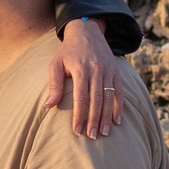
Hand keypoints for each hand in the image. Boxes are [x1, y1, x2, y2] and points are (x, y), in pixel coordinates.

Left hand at [44, 17, 124, 138]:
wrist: (86, 31)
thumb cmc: (67, 51)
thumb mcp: (56, 64)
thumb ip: (54, 85)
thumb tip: (49, 106)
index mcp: (81, 69)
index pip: (81, 97)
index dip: (79, 116)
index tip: (76, 131)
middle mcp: (96, 70)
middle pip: (96, 100)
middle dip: (93, 120)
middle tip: (91, 137)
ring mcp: (108, 71)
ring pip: (108, 98)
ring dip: (106, 117)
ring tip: (104, 133)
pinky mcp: (116, 71)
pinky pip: (119, 92)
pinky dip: (119, 107)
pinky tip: (117, 121)